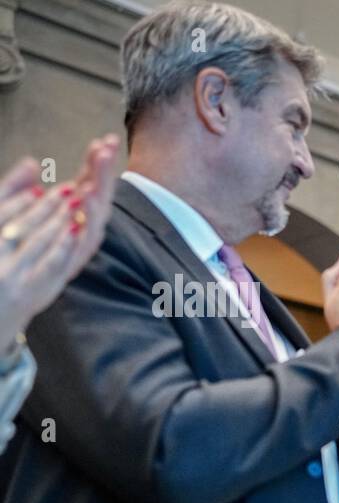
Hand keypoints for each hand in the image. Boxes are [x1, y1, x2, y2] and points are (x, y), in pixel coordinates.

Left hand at [0, 135, 118, 343]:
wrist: (8, 300)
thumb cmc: (16, 257)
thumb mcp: (13, 215)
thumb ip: (19, 188)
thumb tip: (33, 163)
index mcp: (70, 218)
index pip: (87, 185)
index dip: (96, 165)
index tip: (103, 142)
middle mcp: (78, 232)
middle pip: (97, 198)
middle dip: (102, 174)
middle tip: (105, 149)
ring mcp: (75, 249)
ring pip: (94, 219)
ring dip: (98, 195)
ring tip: (99, 170)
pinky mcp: (68, 265)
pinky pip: (81, 245)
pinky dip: (85, 225)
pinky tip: (84, 206)